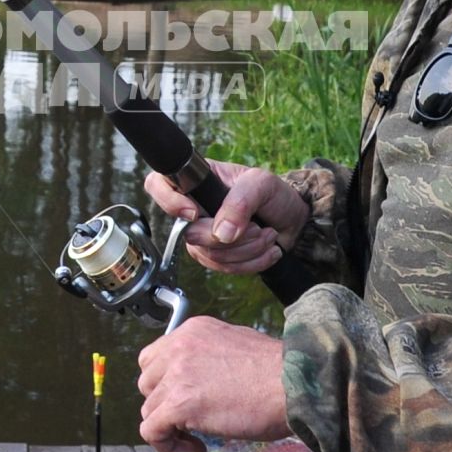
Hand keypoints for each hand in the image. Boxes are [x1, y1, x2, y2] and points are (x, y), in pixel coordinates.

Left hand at [137, 316, 289, 451]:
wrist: (295, 384)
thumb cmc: (279, 372)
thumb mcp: (237, 347)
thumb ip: (210, 359)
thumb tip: (202, 383)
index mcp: (193, 331)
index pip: (156, 358)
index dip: (167, 383)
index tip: (189, 400)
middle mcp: (179, 347)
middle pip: (147, 383)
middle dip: (165, 404)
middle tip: (194, 420)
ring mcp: (176, 375)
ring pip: (149, 409)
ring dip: (170, 428)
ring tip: (200, 439)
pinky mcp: (178, 404)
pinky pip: (152, 432)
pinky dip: (168, 447)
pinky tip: (198, 450)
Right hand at [143, 161, 308, 275]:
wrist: (293, 220)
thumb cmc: (274, 194)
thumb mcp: (261, 185)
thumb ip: (240, 202)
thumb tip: (221, 233)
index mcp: (197, 182)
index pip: (158, 185)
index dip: (169, 201)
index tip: (195, 213)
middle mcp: (193, 208)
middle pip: (190, 234)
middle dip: (231, 237)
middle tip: (256, 226)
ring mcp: (202, 235)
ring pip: (210, 256)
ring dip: (247, 250)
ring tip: (267, 235)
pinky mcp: (216, 257)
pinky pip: (224, 269)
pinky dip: (251, 262)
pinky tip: (267, 249)